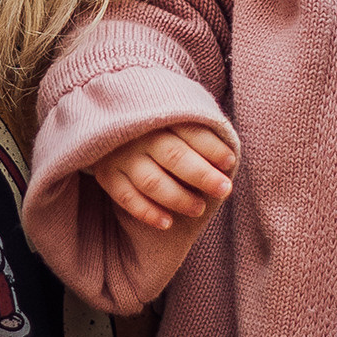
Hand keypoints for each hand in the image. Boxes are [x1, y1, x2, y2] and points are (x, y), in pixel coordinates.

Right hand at [90, 121, 238, 234]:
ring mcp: (121, 155)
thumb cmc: (156, 125)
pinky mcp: (107, 174)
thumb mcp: (175, 116)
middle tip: (224, 189)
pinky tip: (167, 223)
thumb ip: (197, 130)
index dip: (212, 147)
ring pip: (152, 181)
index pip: (191, 130)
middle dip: (202, 175)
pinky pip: (126, 198)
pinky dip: (147, 212)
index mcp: (161, 114)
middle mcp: (140, 134)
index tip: (229, 162)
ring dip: (178, 197)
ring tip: (199, 208)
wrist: (108, 119)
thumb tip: (228, 160)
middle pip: (174, 156)